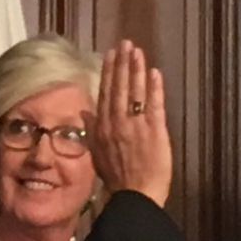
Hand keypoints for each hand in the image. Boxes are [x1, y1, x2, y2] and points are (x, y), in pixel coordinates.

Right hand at [85, 40, 171, 206]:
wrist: (134, 197)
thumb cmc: (117, 178)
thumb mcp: (97, 153)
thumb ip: (92, 130)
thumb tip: (85, 111)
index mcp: (103, 127)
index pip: (106, 93)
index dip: (109, 72)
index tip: (111, 54)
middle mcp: (117, 122)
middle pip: (119, 87)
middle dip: (122, 64)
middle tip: (125, 43)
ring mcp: (136, 126)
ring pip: (135, 92)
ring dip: (136, 70)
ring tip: (138, 51)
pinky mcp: (155, 131)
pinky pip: (154, 105)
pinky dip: (154, 88)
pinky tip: (154, 73)